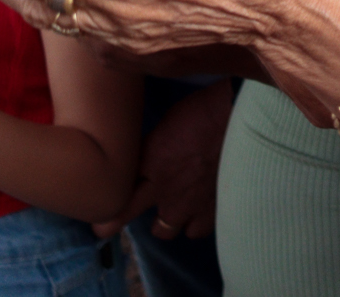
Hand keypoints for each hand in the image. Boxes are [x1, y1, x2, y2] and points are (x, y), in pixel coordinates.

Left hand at [93, 81, 233, 240]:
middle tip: (125, 215)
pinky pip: (197, 230)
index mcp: (149, 161)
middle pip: (130, 217)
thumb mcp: (167, 123)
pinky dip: (196, 222)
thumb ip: (153, 145)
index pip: (118, 199)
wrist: (241, 119)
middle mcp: (164, 188)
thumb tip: (146, 155)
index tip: (98, 223)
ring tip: (172, 208)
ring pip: (166, 230)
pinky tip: (200, 209)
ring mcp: (188, 203)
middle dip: (126, 219)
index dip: (106, 216)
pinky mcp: (213, 209)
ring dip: (166, 221)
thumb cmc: (205, 109)